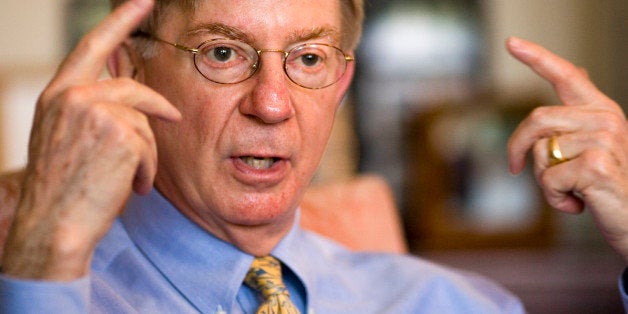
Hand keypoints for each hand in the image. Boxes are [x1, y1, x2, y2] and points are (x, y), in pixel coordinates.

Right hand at [1, 0, 180, 280]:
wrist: (53, 226)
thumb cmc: (65, 188)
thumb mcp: (68, 138)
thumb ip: (92, 111)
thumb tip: (136, 100)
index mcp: (58, 94)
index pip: (92, 45)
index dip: (120, 20)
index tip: (142, 1)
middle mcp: (73, 96)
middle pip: (133, 89)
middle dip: (158, 108)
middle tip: (174, 118)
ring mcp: (95, 111)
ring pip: (145, 121)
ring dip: (147, 154)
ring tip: (135, 180)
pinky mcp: (120, 133)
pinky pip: (150, 146)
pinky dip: (148, 170)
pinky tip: (135, 188)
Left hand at [507, 37, 627, 262]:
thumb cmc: (608, 188)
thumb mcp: (595, 147)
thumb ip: (578, 116)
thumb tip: (578, 70)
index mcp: (600, 110)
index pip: (566, 75)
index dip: (537, 57)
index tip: (511, 42)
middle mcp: (604, 118)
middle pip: (535, 120)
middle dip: (517, 148)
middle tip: (515, 169)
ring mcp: (604, 140)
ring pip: (539, 155)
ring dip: (545, 182)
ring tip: (573, 192)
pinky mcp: (597, 165)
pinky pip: (549, 179)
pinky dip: (555, 199)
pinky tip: (579, 204)